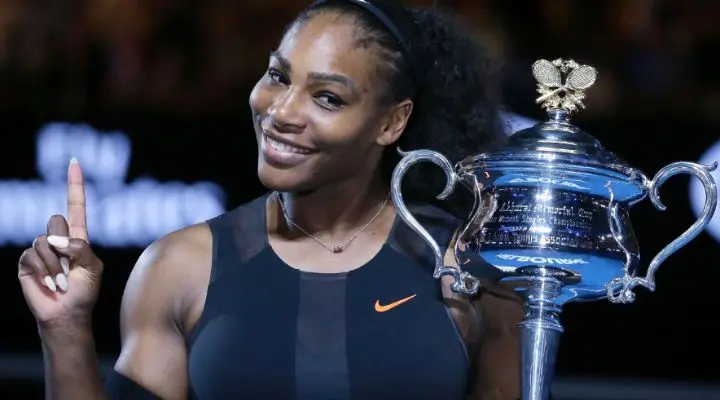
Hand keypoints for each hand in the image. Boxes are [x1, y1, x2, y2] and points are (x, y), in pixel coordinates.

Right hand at [18, 159, 103, 328]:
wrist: (67, 314)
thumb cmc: (84, 292)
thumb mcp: (93, 267)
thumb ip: (81, 248)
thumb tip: (54, 239)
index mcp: (78, 237)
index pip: (75, 205)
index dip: (74, 184)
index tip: (74, 161)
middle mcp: (58, 239)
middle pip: (55, 220)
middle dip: (64, 244)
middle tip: (70, 268)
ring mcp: (41, 249)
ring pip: (44, 240)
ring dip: (55, 265)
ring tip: (62, 282)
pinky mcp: (27, 261)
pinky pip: (31, 254)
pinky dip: (44, 271)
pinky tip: (49, 285)